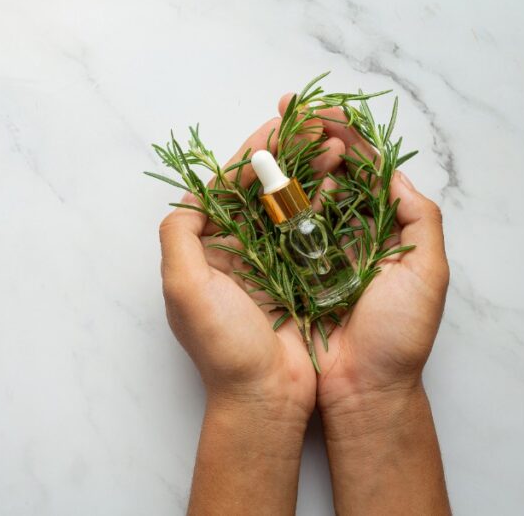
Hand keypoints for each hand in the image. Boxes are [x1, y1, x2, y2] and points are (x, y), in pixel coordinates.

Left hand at [158, 117, 346, 513]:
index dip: (250, 156)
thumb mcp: (185, 286)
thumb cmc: (224, 347)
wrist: (266, 397)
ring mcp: (270, 263)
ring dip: (312, 172)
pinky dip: (327, 203)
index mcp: (205, 249)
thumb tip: (191, 195)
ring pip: (290, 203)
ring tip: (337, 146)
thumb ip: (179, 234)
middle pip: (261, 188)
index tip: (277, 129)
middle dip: (288, 155)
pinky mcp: (300, 276)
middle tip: (317, 126)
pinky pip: (312, 230)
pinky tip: (344, 183)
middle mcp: (236, 251)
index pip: (226, 187)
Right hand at [275, 94, 451, 514]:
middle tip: (288, 107)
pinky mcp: (282, 271)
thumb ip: (418, 217)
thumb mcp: (427, 271)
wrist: (362, 389)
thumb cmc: (399, 336)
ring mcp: (310, 251)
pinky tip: (257, 178)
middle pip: (324, 173)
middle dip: (306, 137)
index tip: (328, 111)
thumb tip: (390, 170)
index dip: (346, 138)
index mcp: (382, 230)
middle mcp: (344, 234)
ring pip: (295, 194)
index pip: (363, 171)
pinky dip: (264, 201)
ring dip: (286, 161)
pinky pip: (271, 229)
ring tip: (275, 135)